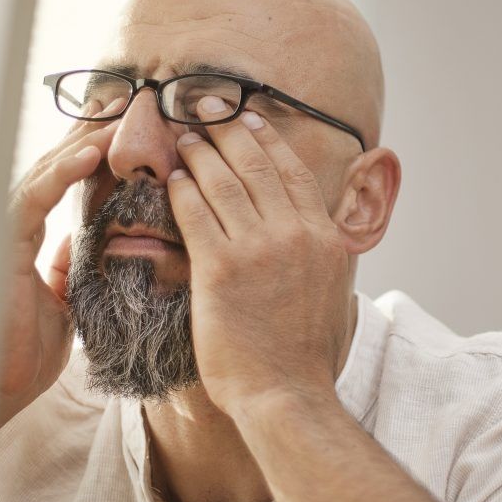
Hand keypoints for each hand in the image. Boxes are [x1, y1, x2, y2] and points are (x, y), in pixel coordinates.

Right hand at [0, 98, 122, 433]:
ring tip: (118, 114)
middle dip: (90, 131)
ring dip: (82, 140)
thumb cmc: (22, 353)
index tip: (129, 126)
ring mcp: (4, 232)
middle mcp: (14, 227)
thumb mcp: (62, 304)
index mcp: (29, 237)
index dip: (93, 151)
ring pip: (44, 171)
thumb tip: (78, 241)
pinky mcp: (0, 245)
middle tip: (129, 101)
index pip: (62, 182)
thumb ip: (65, 269)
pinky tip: (91, 151)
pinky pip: (33, 197)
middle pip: (54, 165)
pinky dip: (62, 172)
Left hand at [166, 100, 351, 416]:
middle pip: (257, 166)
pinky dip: (182, 190)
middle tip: (207, 108)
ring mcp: (259, 249)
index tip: (248, 119)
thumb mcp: (331, 293)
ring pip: (224, 182)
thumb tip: (313, 238)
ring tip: (183, 136)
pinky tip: (171, 178)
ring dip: (200, 153)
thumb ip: (319, 256)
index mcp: (323, 239)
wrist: (287, 393)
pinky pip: (195, 214)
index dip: (267, 140)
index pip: (293, 172)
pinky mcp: (221, 268)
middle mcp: (295, 235)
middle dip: (228, 130)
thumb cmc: (303, 355)